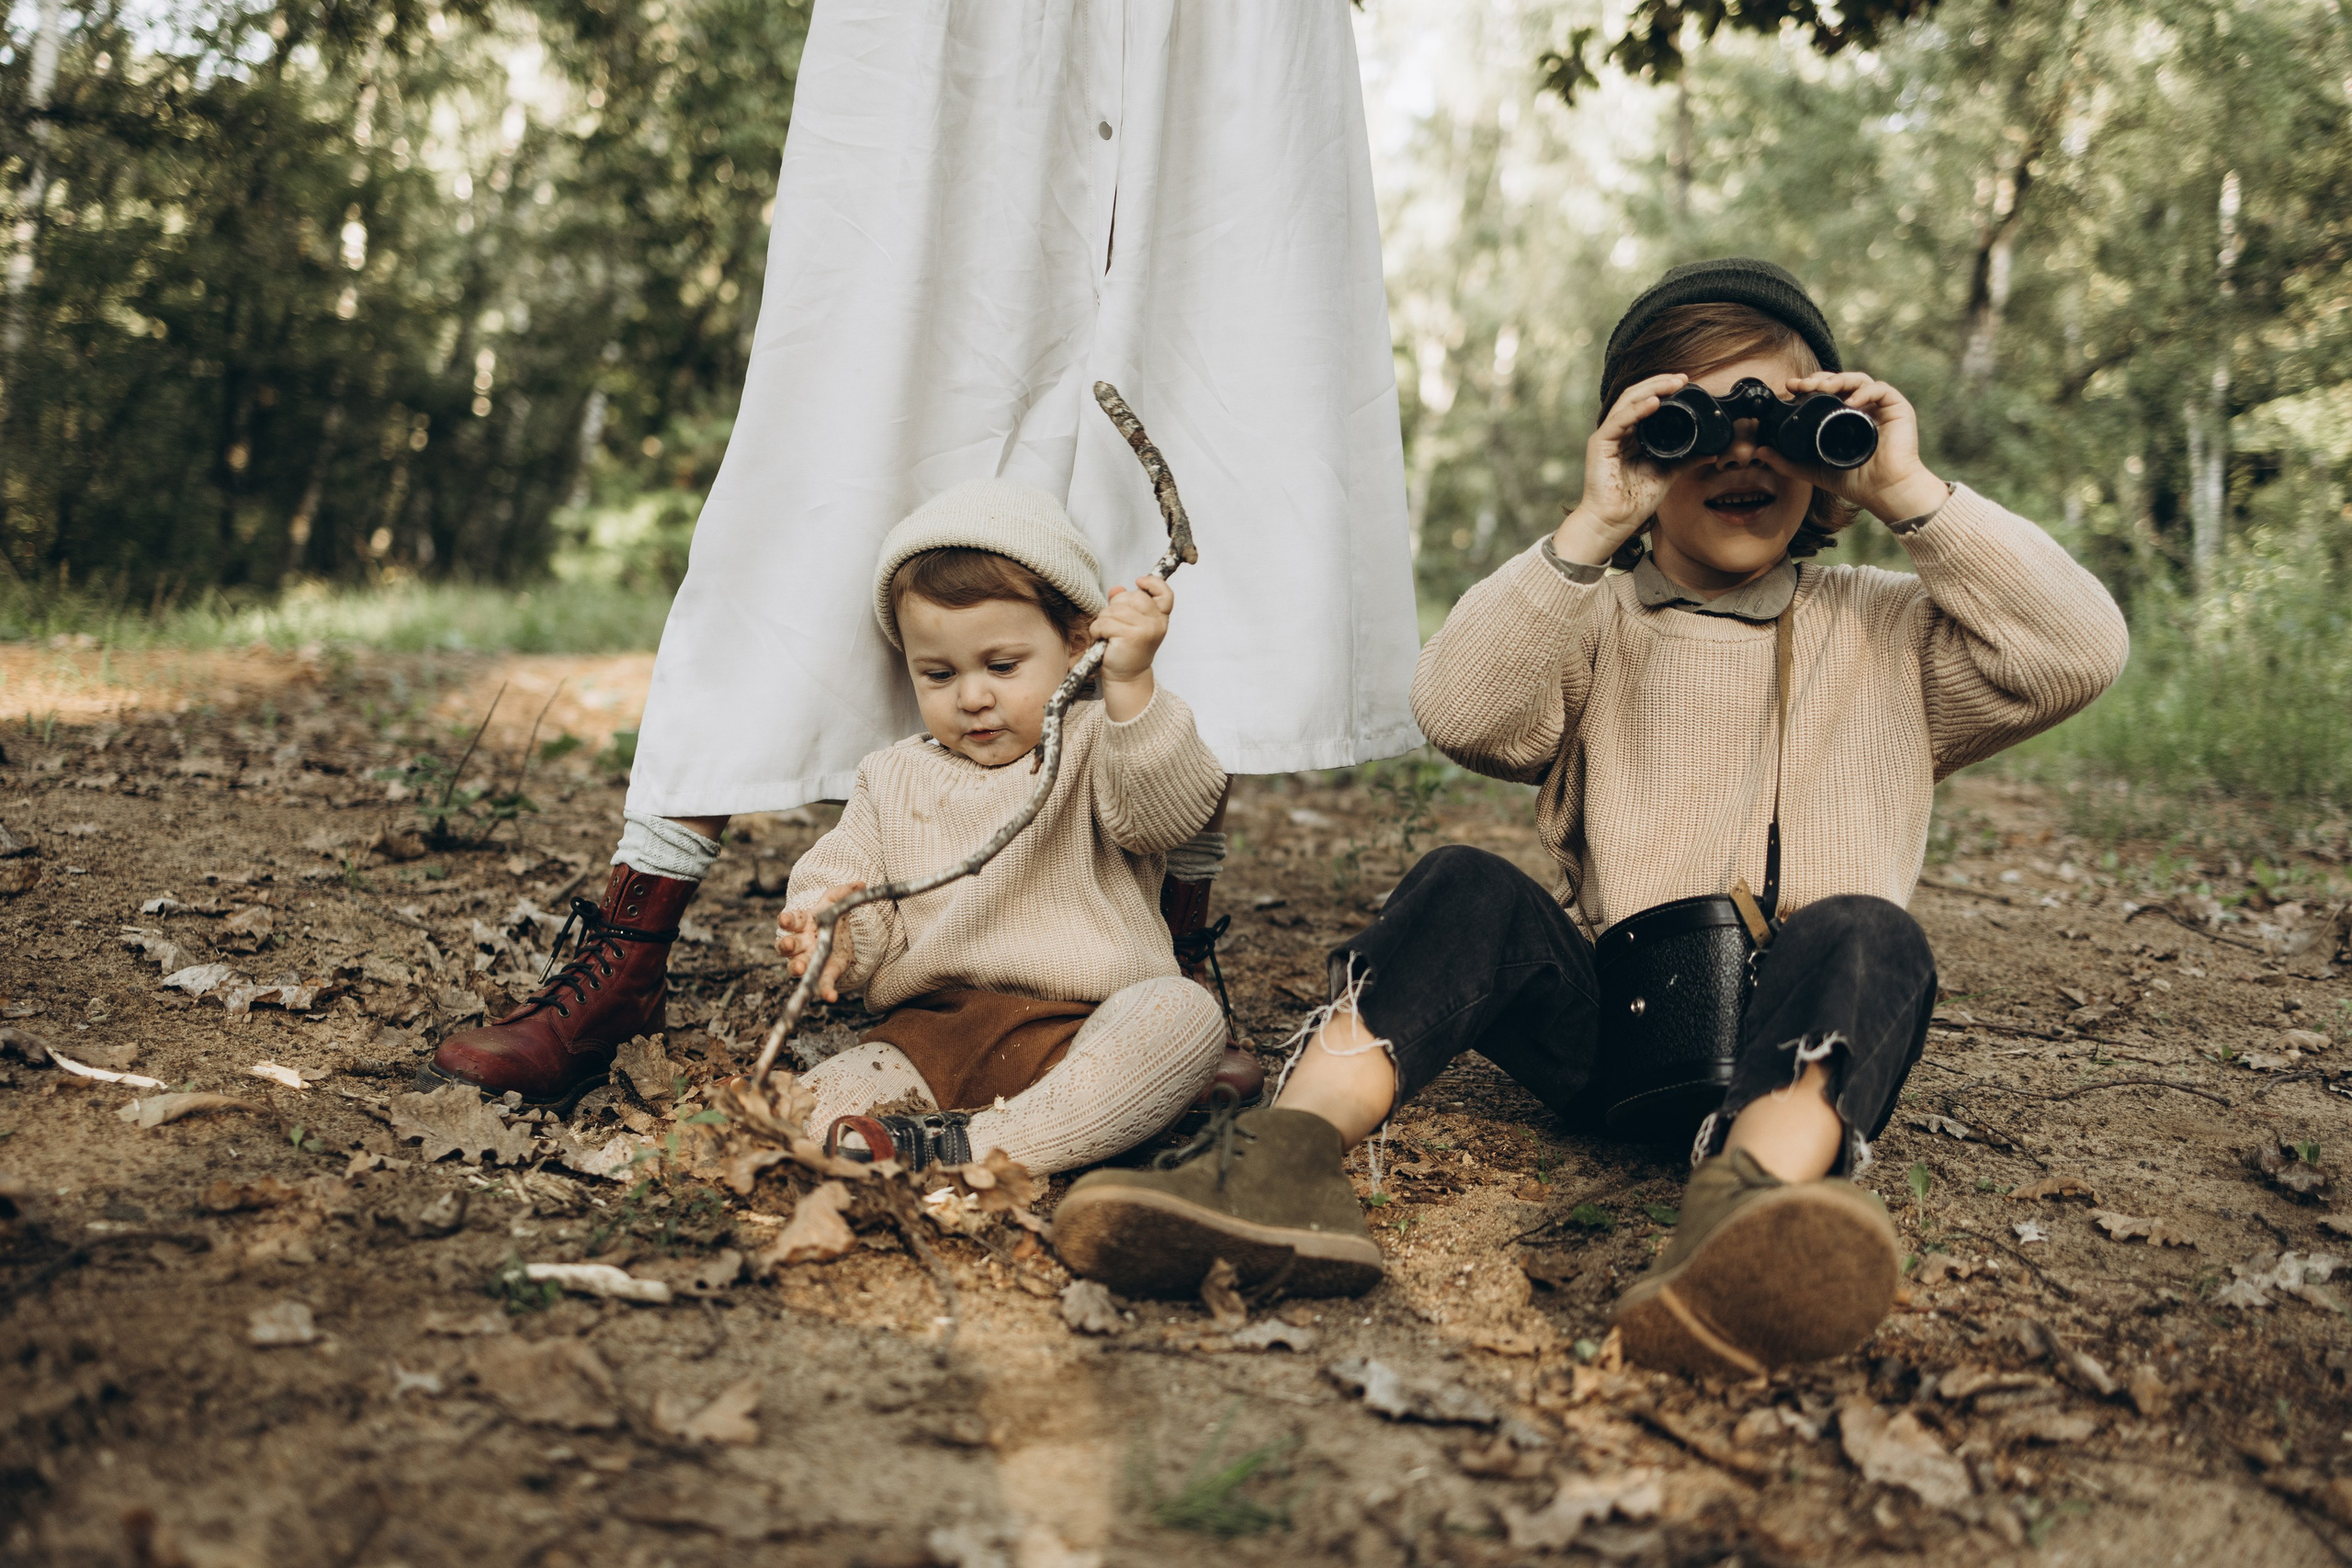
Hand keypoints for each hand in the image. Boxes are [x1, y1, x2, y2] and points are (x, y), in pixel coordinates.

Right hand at [775, 881, 862, 1001]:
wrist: (837, 936)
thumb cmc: (828, 916)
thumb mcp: (836, 901)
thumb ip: (846, 892)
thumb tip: (861, 883)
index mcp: (802, 922)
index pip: (790, 920)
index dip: (786, 920)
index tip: (784, 919)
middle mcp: (800, 943)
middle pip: (787, 945)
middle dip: (784, 945)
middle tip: (786, 945)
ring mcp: (808, 959)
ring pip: (796, 966)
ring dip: (796, 968)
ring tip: (800, 969)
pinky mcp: (823, 972)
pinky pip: (821, 982)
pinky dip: (824, 990)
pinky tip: (830, 996)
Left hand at [1091, 574, 1169, 720]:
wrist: (1126, 678)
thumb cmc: (1127, 651)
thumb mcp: (1130, 624)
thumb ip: (1125, 605)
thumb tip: (1116, 588)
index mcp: (1160, 618)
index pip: (1165, 593)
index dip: (1153, 583)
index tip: (1139, 582)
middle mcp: (1157, 623)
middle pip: (1133, 596)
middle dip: (1116, 606)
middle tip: (1114, 624)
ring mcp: (1146, 629)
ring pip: (1114, 609)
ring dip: (1103, 621)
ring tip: (1108, 635)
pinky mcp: (1131, 636)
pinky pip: (1105, 622)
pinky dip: (1097, 630)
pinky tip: (1103, 640)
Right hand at [1551, 373, 1688, 565]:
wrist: (1615, 521)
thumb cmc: (1635, 501)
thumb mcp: (1668, 474)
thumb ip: (1686, 459)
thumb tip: (1710, 452)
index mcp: (1632, 435)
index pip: (1646, 402)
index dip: (1665, 390)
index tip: (1687, 384)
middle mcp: (1619, 431)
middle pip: (1636, 396)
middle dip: (1660, 383)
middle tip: (1683, 378)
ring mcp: (1608, 436)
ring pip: (1627, 401)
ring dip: (1652, 389)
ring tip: (1673, 384)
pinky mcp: (1600, 444)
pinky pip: (1619, 420)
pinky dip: (1637, 410)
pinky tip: (1654, 403)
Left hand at [1765, 371, 1948, 523]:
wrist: (1884, 492)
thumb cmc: (1855, 482)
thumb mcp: (1814, 470)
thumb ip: (1787, 462)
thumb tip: (1759, 452)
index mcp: (1845, 417)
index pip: (1826, 393)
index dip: (1810, 385)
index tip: (1791, 386)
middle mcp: (1862, 408)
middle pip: (1841, 381)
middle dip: (1820, 379)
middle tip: (1802, 384)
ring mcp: (1880, 407)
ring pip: (1858, 380)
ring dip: (1838, 379)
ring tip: (1823, 388)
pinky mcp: (1897, 408)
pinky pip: (1881, 390)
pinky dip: (1864, 391)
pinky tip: (1850, 402)